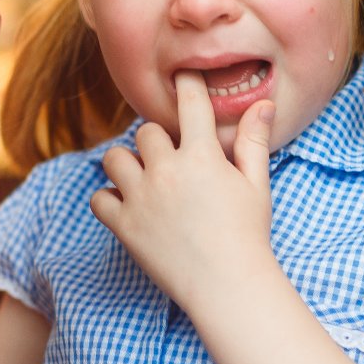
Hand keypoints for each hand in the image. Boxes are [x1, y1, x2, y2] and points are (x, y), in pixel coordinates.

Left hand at [89, 72, 275, 310]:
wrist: (228, 286)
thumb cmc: (248, 234)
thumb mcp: (256, 184)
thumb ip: (253, 141)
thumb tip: (264, 103)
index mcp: (201, 155)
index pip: (189, 102)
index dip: (186, 83)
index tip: (182, 78)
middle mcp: (166, 170)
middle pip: (145, 131)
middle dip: (157, 141)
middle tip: (169, 158)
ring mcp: (141, 198)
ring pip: (114, 158)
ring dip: (127, 164)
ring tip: (144, 178)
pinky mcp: (124, 226)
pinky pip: (99, 198)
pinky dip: (110, 199)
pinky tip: (128, 206)